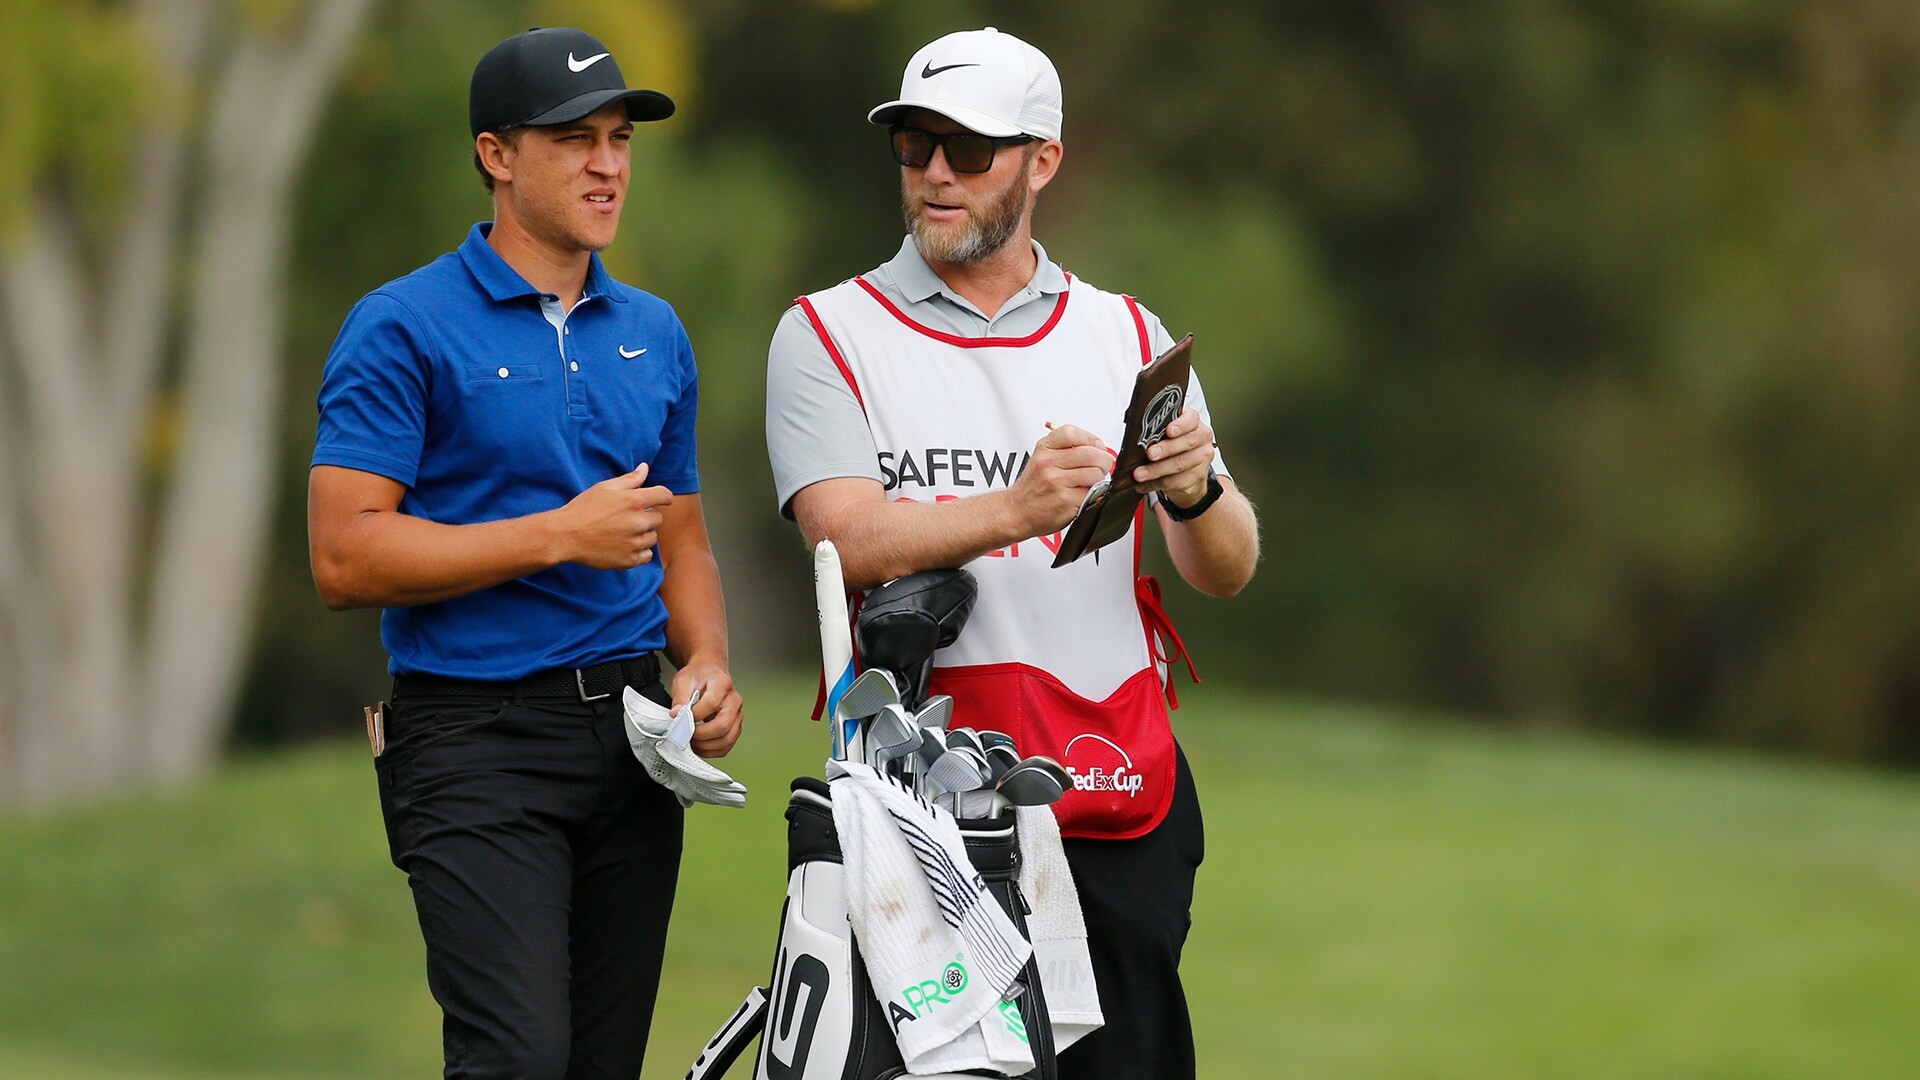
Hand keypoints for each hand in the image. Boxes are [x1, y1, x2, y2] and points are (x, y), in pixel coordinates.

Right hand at [556, 463, 674, 568]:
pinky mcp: (630, 560)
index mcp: (634, 501)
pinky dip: (639, 551)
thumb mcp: (605, 488)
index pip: (665, 496)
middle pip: (658, 518)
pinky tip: (624, 545)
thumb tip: (645, 467)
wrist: (565, 536)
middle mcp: (638, 522)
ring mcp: (635, 543)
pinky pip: (647, 555)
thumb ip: (630, 479)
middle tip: (628, 517)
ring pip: (653, 537)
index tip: (658, 500)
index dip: (663, 497)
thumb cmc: (583, 508)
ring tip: (623, 532)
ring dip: (643, 534)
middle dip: (647, 516)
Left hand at [673, 659, 742, 757]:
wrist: (708, 674)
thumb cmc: (699, 676)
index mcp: (722, 684)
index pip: (712, 703)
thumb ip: (680, 698)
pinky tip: (700, 746)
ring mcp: (737, 714)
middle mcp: (734, 700)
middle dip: (701, 735)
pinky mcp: (735, 726)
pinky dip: (712, 750)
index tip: (682, 717)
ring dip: (707, 745)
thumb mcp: (683, 680)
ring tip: (692, 741)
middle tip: (687, 733)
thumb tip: (677, 715)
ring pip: (728, 738)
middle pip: (723, 725)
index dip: (694, 714)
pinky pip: (727, 744)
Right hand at [1011, 424, 1111, 535]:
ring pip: (1095, 474)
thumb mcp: (1042, 458)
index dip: (1092, 439)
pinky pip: (1092, 494)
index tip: (1097, 447)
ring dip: (1098, 480)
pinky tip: (1081, 495)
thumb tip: (1099, 448)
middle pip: (1091, 454)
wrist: (1016, 511)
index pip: (1073, 433)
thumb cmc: (1033, 486)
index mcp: (1044, 449)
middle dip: (1104, 461)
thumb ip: (1067, 448)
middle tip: (1102, 466)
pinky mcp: (1066, 501)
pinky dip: (1092, 495)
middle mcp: (1048, 463)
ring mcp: (1057, 483)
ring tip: (1089, 482)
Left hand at [1133, 408, 1215, 507]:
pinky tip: (1144, 484)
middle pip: (1186, 442)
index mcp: (1193, 423)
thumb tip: (1136, 436)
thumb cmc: (1175, 448)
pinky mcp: (1197, 476)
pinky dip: (1156, 483)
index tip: (1169, 430)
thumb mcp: (1166, 435)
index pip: (1191, 419)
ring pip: (1179, 464)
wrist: (1189, 473)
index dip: (1180, 425)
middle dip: (1166, 449)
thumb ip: (1157, 431)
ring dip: (1156, 470)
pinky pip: (1175, 481)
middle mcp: (1201, 438)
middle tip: (1151, 454)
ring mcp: (1201, 458)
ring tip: (1140, 474)